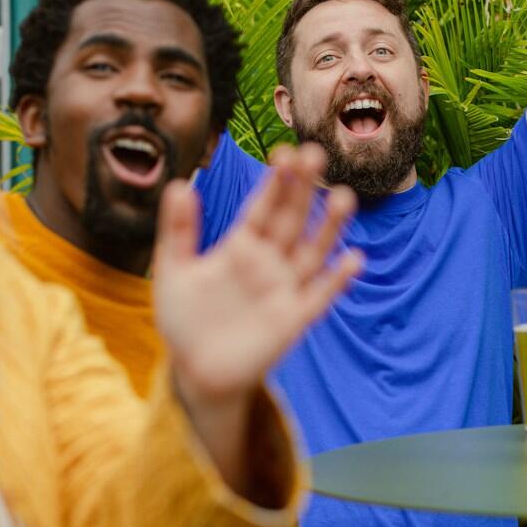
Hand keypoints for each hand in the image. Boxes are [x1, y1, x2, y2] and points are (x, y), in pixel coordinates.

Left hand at [153, 143, 360, 410]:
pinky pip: (320, 297)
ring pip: (313, 252)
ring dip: (330, 227)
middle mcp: (269, 262)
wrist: (195, 374)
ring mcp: (284, 289)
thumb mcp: (174, 271)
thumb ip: (178, 230)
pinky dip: (337, 280)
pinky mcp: (294, 320)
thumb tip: (178, 184)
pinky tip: (353, 259)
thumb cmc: (184, 321)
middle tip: (314, 155)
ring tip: (344, 197)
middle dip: (303, 190)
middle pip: (292, 220)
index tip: (285, 152)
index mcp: (241, 246)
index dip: (275, 181)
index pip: (263, 207)